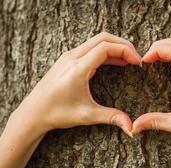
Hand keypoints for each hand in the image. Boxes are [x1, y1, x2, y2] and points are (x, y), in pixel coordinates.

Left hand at [13, 32, 140, 136]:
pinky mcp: (67, 59)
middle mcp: (72, 57)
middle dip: (123, 44)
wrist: (33, 112)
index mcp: (77, 68)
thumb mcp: (86, 116)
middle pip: (103, 38)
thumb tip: (131, 127)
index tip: (137, 62)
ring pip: (96, 41)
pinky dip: (105, 51)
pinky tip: (114, 62)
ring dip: (114, 46)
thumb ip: (111, 117)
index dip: (125, 51)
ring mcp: (68, 56)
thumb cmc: (57, 113)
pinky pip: (90, 48)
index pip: (106, 47)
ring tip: (128, 60)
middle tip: (136, 57)